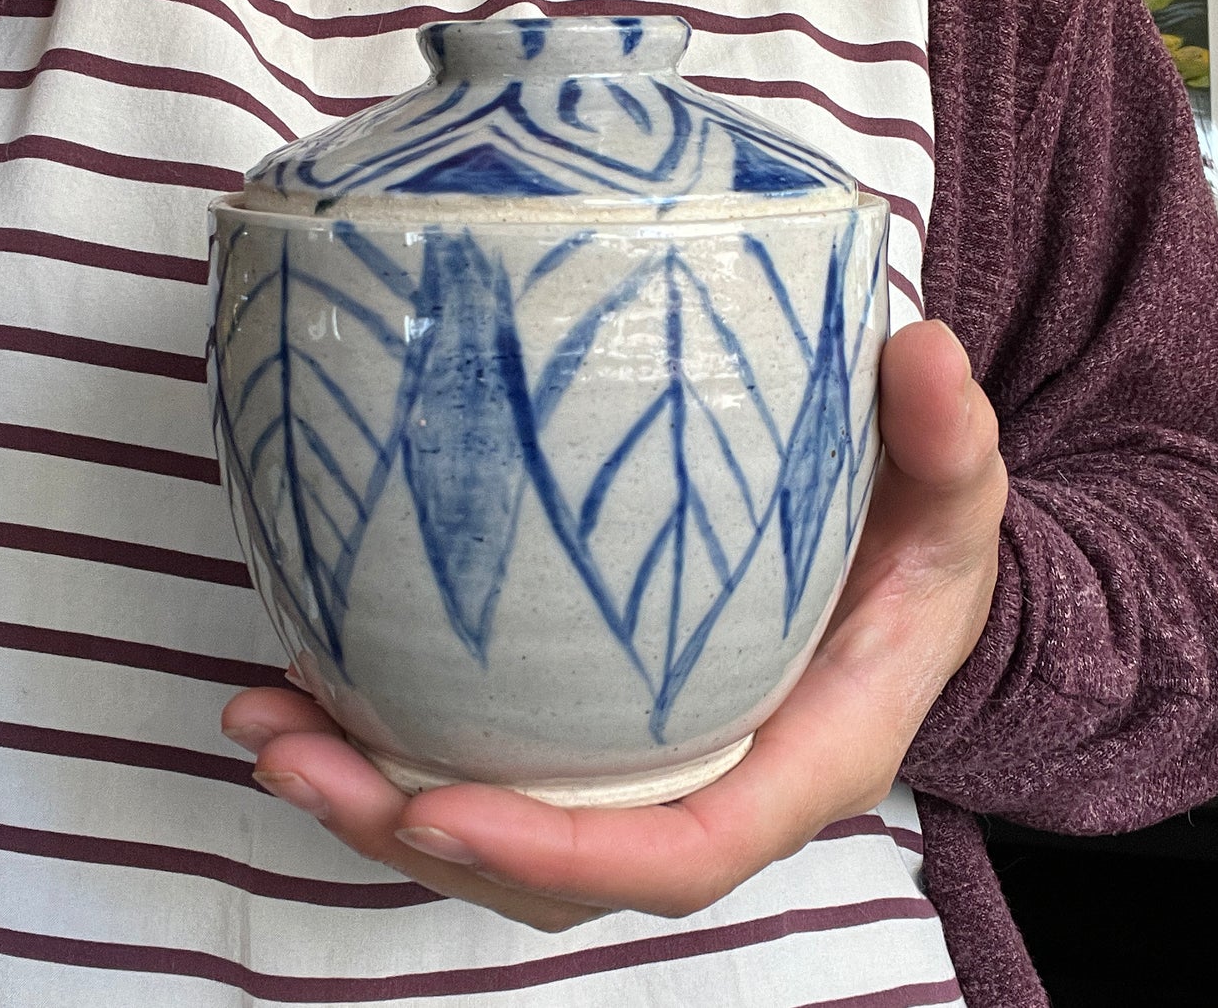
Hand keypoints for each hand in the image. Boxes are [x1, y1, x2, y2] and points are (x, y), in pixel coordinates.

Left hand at [222, 318, 1006, 930]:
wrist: (902, 567)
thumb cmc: (927, 544)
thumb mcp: (955, 490)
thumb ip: (949, 438)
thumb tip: (925, 352)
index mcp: (797, 759)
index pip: (678, 852)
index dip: (555, 851)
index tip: (436, 806)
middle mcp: (706, 785)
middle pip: (547, 865)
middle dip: (407, 828)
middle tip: (288, 750)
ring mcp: (639, 760)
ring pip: (495, 822)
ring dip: (366, 788)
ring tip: (261, 715)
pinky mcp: (594, 718)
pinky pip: (484, 755)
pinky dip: (385, 732)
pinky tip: (303, 670)